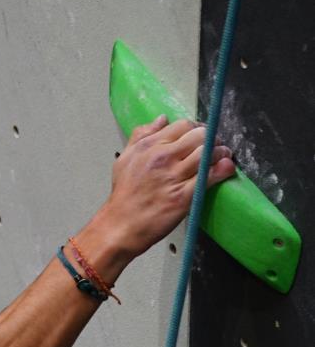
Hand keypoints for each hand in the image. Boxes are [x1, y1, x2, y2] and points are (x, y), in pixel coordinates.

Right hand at [103, 115, 234, 257]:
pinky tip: (226, 168)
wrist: (120, 226)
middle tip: (215, 145)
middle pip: (199, 135)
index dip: (196, 128)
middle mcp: (162, 158)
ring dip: (221, 152)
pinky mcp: (183, 196)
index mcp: (149, 147)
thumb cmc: (124, 196)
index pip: (183, 125)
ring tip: (223, 156)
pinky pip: (209, 177)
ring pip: (207, 153)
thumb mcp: (125, 159)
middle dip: (212, 138)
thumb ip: (141, 135)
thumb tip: (161, 119)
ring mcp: (173, 177)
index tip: (200, 135)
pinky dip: (222, 170)